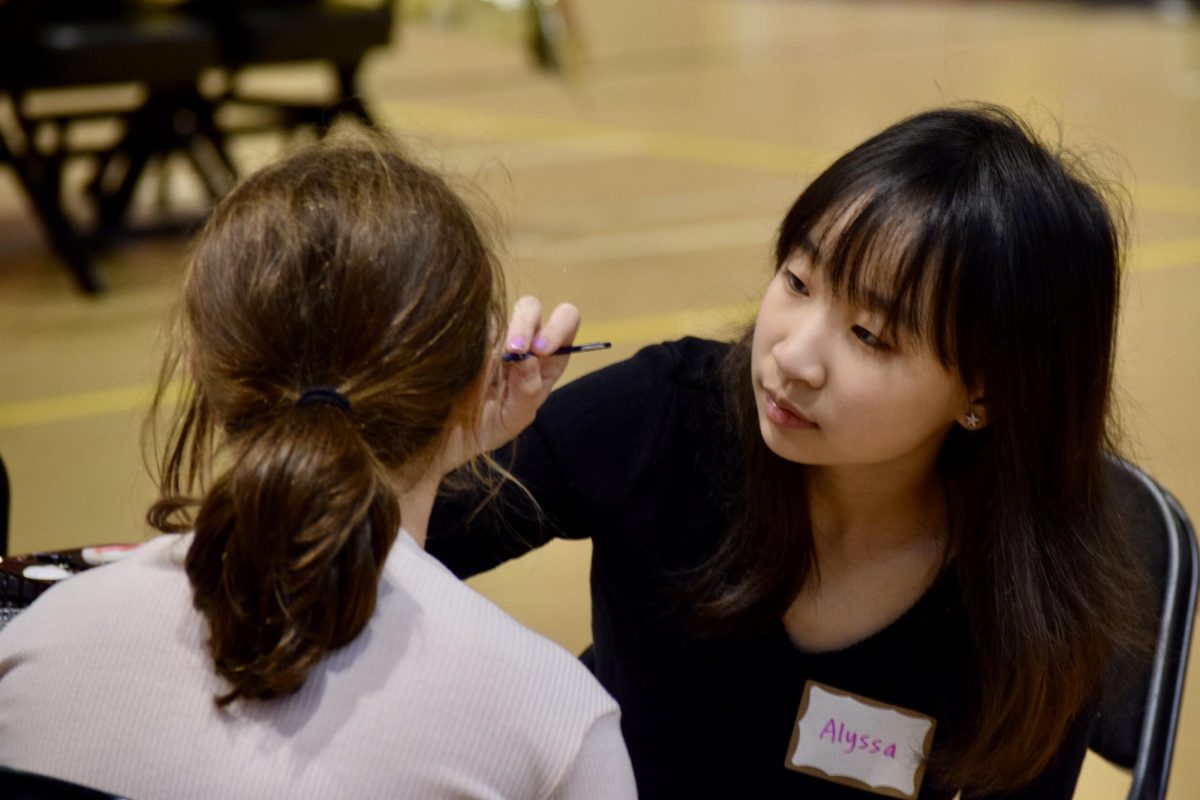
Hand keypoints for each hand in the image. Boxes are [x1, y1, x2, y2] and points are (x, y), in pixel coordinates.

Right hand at [478, 296, 579, 452]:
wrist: (443, 436)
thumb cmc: (486, 429)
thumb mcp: (512, 419)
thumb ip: (527, 392)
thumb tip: (528, 359)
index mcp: (545, 362)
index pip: (566, 325)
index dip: (558, 328)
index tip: (539, 349)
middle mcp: (520, 342)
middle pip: (532, 308)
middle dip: (525, 323)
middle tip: (514, 350)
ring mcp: (489, 336)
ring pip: (497, 311)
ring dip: (495, 330)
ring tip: (489, 360)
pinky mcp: (463, 336)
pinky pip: (468, 322)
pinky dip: (469, 333)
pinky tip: (464, 359)